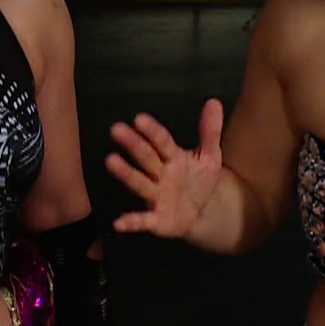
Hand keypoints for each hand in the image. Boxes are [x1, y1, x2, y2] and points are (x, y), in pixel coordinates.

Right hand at [106, 100, 225, 238]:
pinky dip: (131, 223)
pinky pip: (142, 221)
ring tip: (110, 161)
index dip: (152, 131)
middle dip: (133, 145)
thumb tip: (214, 102)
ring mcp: (156, 196)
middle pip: (146, 157)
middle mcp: (159, 174)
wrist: (202, 213)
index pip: (162, 142)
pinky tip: (118, 224)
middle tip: (116, 129)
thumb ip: (210, 132)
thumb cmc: (199, 180)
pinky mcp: (156, 220)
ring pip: (140, 183)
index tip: (139, 119)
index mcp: (173, 158)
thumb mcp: (210, 157)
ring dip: (126, 173)